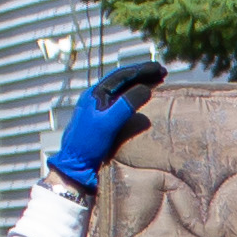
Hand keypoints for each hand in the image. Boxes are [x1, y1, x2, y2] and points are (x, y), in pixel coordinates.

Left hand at [50, 57, 169, 185]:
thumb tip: (145, 89)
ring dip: (139, 86)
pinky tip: (142, 103)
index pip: (121, 76)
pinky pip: (121, 104)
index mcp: (95, 94)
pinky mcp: (102, 122)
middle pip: (122, 82)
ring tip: (156, 83)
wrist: (74, 167)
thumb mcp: (107, 124)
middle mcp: (96, 99)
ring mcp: (98, 110)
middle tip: (162, 73)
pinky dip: (134, 99)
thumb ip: (125, 105)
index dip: (142, 70)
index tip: (160, 69)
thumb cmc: (88, 145)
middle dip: (142, 75)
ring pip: (122, 92)